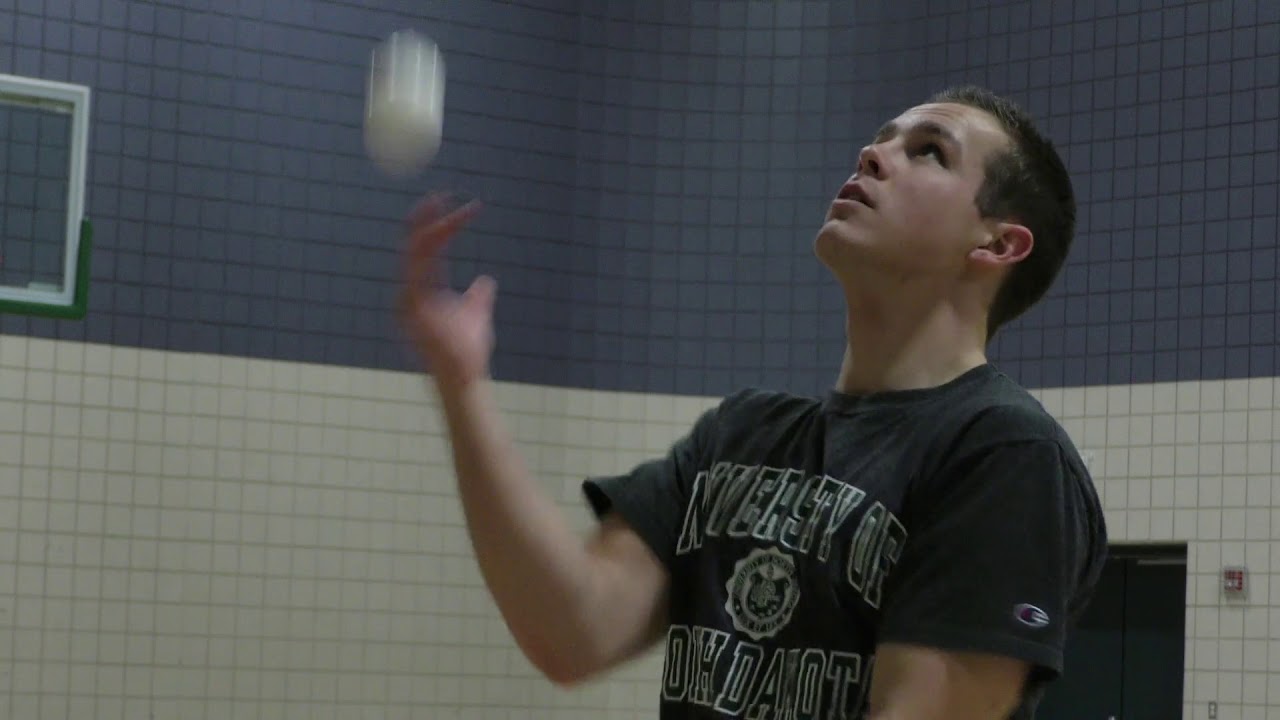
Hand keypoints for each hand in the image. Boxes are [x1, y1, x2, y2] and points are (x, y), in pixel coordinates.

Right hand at [398, 193, 493, 388]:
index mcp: (425, 291)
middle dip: (423, 220)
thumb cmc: (468, 352)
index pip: (426, 251)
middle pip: (413, 248)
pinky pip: (418, 273)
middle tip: (437, 196)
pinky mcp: (414, 312)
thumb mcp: (476, 315)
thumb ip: (478, 297)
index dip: (436, 227)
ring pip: (414, 255)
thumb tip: (484, 281)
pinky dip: (430, 249)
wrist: (465, 378)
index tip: (449, 205)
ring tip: (446, 209)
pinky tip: (445, 228)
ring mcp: (410, 303)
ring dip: (431, 230)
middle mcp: (412, 293)